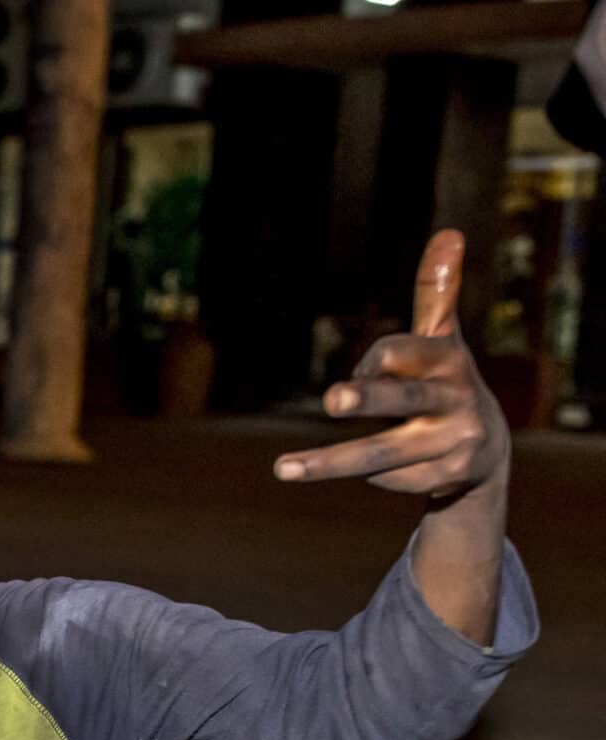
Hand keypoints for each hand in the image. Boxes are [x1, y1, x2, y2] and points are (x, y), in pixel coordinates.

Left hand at [276, 230, 507, 502]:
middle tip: (331, 399)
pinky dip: (367, 474)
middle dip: (369, 397)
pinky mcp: (444, 477)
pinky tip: (368, 469)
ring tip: (282, 468)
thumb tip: (449, 232)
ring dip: (331, 462)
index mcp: (448, 359)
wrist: (486, 449)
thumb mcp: (441, 339)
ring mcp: (451, 441)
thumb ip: (436, 292)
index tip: (364, 367)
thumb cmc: (445, 382)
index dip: (375, 360)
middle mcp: (454, 398)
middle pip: (403, 398)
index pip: (402, 352)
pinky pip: (389, 478)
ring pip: (382, 453)